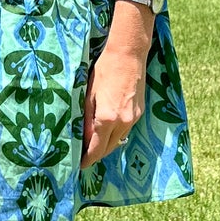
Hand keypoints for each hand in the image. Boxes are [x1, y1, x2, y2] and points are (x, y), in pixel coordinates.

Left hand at [81, 35, 147, 168]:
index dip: (88, 159)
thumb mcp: (89, 94)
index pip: (97, 148)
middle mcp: (123, 122)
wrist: (128, 54)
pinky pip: (126, 130)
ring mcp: (133, 118)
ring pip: (119, 140)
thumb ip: (87, 118)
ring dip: (107, 145)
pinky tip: (108, 130)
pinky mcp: (139, 112)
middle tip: (85, 157)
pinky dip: (116, 134)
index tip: (80, 165)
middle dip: (97, 155)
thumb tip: (83, 137)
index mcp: (107, 118)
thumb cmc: (104, 70)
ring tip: (94, 145)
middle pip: (109, 148)